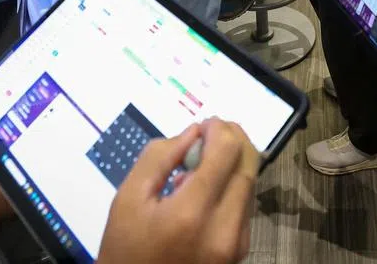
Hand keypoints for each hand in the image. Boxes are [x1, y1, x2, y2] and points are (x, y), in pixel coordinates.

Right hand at [97, 120, 258, 263]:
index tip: (204, 125)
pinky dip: (233, 185)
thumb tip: (192, 132)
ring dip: (235, 162)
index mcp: (191, 214)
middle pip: (247, 166)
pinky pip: (246, 205)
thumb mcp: (128, 198)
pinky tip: (209, 186)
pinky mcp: (240, 251)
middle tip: (212, 132)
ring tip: (206, 159)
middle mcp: (223, 230)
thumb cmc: (126, 249)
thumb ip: (159, 157)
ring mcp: (236, 244)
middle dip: (233, 140)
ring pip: (250, 184)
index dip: (219, 129)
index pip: (226, 153)